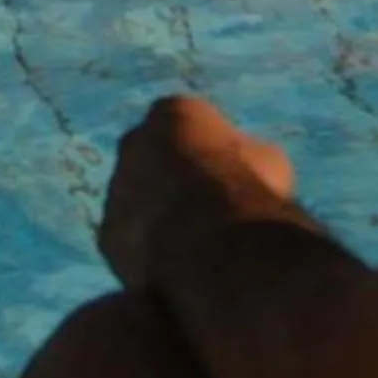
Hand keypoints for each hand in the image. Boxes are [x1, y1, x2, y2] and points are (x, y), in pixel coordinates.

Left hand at [98, 96, 314, 294]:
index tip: (237, 175)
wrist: (212, 247)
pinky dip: (152, 248)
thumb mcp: (269, 163)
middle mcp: (132, 144)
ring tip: (202, 243)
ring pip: (142, 201)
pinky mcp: (108, 233)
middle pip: (158, 160)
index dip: (218, 152)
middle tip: (215, 208)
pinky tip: (180, 265)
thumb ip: (245, 159)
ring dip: (163, 215)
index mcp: (171, 112)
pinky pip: (133, 238)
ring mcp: (115, 188)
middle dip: (180, 179)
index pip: (192, 125)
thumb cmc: (249, 192)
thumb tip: (247, 170)